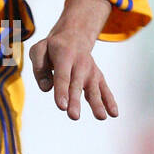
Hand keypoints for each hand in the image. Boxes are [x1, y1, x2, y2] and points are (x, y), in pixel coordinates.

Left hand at [29, 0, 118, 120]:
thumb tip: (46, 88)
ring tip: (101, 117)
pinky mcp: (98, 77)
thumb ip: (39, 68)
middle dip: (75, 101)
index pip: (62, 76)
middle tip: (73, 116)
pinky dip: (110, 101)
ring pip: (93, 89)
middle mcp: (80, 63)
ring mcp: (91, 71)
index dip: (62, 91)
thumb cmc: (52, 48)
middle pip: (77, 85)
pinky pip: (105, 90)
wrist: (74, 36)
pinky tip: (114, 113)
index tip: (62, 106)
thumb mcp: (39, 50)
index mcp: (64, 55)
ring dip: (97, 104)